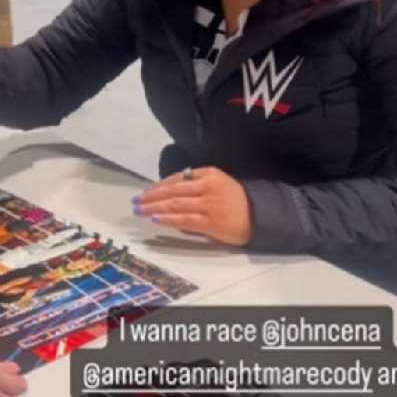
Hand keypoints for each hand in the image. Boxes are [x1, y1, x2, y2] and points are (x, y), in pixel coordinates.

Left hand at [133, 167, 251, 245]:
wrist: (261, 216)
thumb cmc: (236, 200)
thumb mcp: (217, 183)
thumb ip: (195, 185)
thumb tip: (167, 192)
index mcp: (208, 174)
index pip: (177, 179)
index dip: (158, 186)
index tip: (145, 192)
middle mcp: (207, 187)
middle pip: (172, 191)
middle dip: (150, 196)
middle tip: (135, 201)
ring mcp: (209, 205)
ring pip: (175, 205)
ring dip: (153, 207)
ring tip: (139, 210)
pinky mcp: (211, 222)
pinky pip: (184, 220)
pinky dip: (168, 219)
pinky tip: (156, 218)